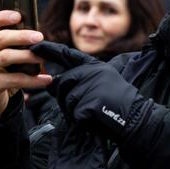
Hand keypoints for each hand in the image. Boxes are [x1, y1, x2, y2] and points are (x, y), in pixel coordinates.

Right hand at [0, 11, 51, 123]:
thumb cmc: (3, 74)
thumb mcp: (6, 57)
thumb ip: (17, 46)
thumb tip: (41, 38)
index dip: (2, 16)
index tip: (18, 16)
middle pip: (1, 38)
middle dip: (21, 36)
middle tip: (39, 37)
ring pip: (6, 57)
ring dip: (27, 56)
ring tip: (44, 58)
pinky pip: (14, 79)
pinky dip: (32, 80)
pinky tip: (46, 80)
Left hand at [31, 41, 150, 142]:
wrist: (136, 118)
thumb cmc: (117, 103)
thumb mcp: (101, 83)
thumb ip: (79, 79)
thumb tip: (52, 83)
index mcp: (95, 66)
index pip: (67, 55)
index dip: (49, 50)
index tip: (33, 49)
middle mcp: (92, 72)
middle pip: (62, 83)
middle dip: (65, 98)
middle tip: (83, 106)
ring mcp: (92, 86)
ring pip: (67, 100)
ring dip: (75, 110)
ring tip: (93, 111)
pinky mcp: (91, 102)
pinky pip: (75, 113)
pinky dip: (83, 120)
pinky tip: (96, 118)